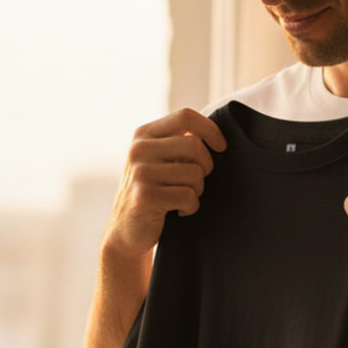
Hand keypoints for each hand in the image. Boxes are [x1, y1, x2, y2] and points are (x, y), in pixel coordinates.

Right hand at [103, 108, 226, 256]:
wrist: (126, 231)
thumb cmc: (153, 192)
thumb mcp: (160, 160)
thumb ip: (179, 143)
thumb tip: (217, 136)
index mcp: (144, 134)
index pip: (185, 116)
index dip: (210, 129)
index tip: (221, 147)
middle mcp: (139, 149)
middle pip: (194, 145)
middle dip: (206, 167)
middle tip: (198, 182)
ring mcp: (140, 172)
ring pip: (194, 173)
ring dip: (197, 190)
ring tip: (184, 198)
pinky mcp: (145, 196)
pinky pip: (188, 196)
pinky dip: (191, 207)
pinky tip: (178, 210)